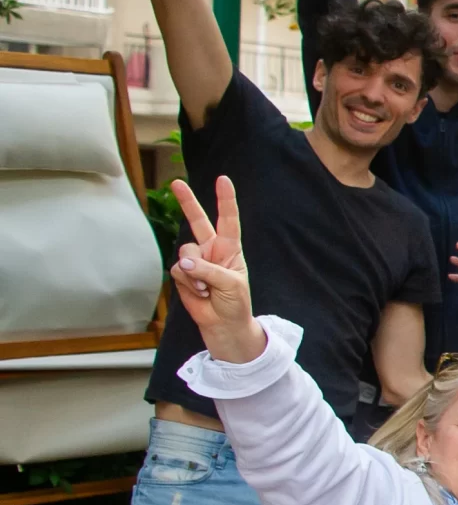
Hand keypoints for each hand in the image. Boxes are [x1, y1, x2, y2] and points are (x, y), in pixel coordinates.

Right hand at [167, 177, 264, 362]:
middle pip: (198, 221)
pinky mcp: (182, 273)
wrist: (223, 324)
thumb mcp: (230, 284)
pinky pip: (178, 270)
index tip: (223, 180)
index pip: (228, 220)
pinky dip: (187, 282)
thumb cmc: (235, 302)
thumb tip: (183, 262)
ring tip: (206, 288)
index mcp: (230, 248)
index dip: (226, 200)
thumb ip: (208, 270)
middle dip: (187, 202)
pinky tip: (198, 292)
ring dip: (194, 272)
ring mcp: (195, 261)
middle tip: (176, 182)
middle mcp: (212, 250)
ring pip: (185, 252)